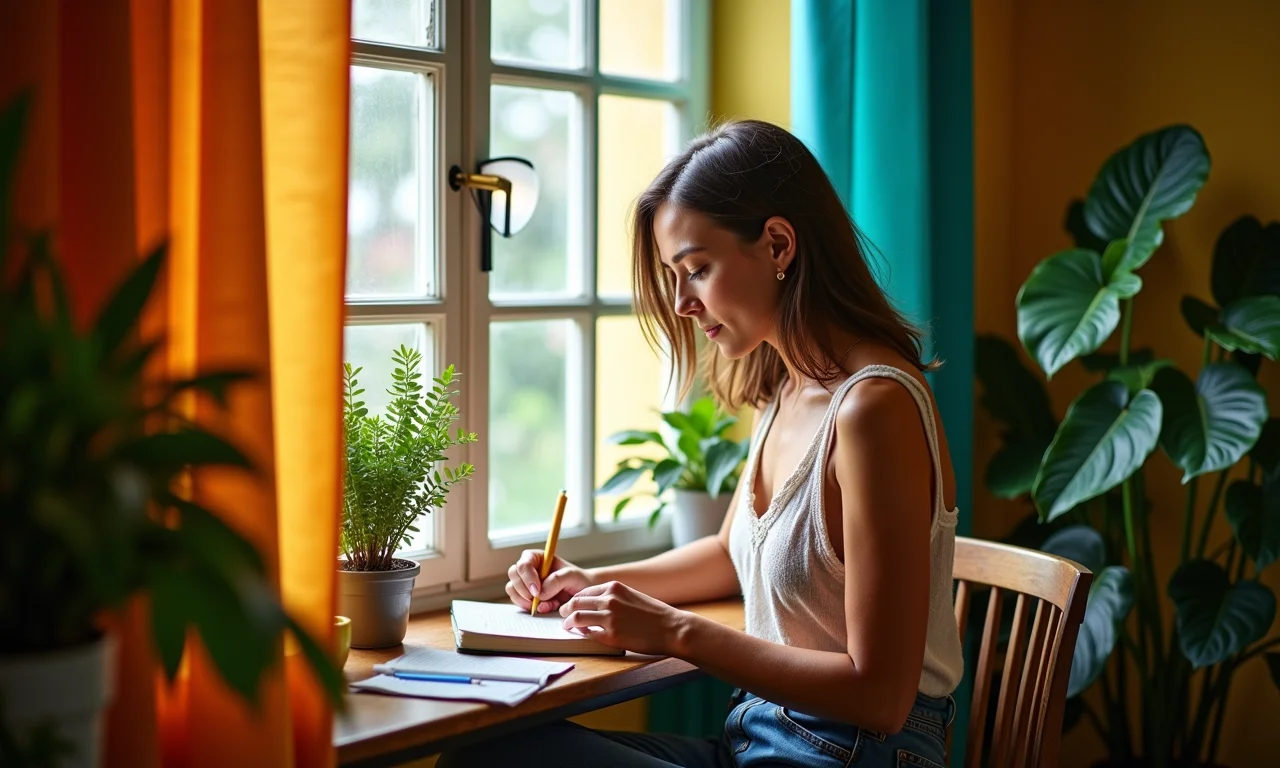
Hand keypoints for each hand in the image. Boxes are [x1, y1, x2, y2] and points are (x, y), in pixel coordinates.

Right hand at [506, 550, 592, 613]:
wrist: (581, 593)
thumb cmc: (577, 580)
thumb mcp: (572, 576)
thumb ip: (557, 580)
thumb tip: (540, 593)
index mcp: (538, 557)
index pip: (524, 563)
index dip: (527, 577)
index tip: (537, 591)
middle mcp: (529, 568)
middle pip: (513, 574)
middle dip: (523, 589)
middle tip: (537, 600)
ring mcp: (525, 582)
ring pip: (512, 589)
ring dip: (524, 600)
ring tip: (544, 604)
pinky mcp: (525, 596)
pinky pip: (517, 601)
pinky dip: (529, 607)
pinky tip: (545, 607)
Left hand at [559, 581, 686, 655]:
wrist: (672, 628)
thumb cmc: (655, 614)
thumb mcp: (632, 596)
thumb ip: (614, 598)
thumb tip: (595, 606)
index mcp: (614, 587)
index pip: (584, 592)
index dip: (574, 600)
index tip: (571, 606)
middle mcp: (609, 599)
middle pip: (575, 603)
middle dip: (566, 610)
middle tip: (563, 615)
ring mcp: (609, 617)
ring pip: (576, 617)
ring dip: (569, 622)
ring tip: (567, 626)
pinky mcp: (611, 635)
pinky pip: (588, 634)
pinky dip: (583, 634)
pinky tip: (584, 635)